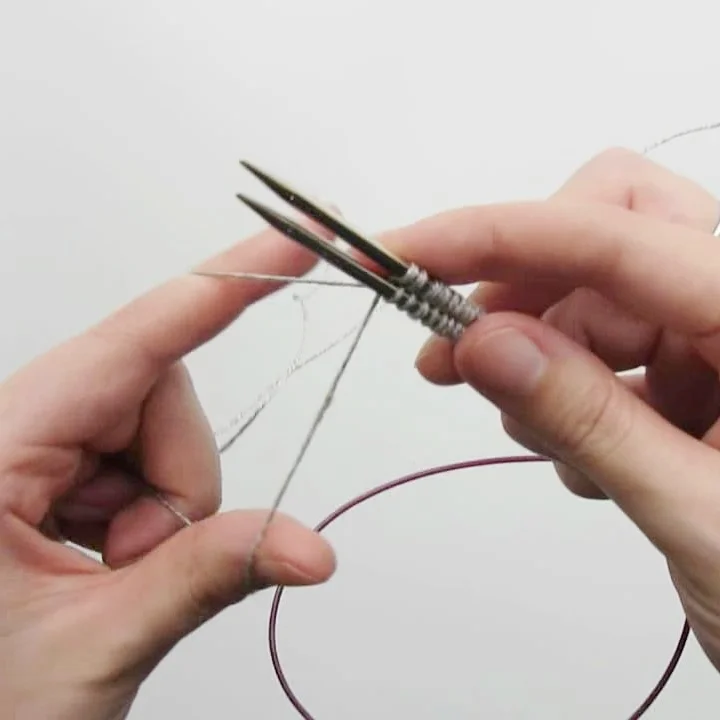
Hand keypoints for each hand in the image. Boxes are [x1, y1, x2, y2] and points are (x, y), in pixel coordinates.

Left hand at [0, 227, 335, 718]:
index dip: (219, 288)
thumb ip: (207, 576)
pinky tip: (107, 559)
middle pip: (159, 391)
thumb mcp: (92, 641)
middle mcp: (14, 428)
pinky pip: (148, 458)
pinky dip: (153, 510)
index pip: (131, 344)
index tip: (289, 244)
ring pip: (162, 429)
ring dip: (165, 503)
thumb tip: (307, 546)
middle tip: (140, 558)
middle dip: (179, 477)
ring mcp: (41, 446)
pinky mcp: (65, 468)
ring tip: (114, 571)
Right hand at [384, 148, 719, 670]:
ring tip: (538, 434)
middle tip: (453, 343)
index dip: (496, 235)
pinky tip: (585, 456)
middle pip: (609, 226)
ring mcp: (718, 336)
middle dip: (520, 280)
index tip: (406, 254)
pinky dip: (566, 389)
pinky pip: (604, 345)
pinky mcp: (694, 369)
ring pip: (594, 294)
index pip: (614, 237)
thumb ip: (591, 423)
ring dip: (540, 352)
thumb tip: (484, 346)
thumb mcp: (701, 516)